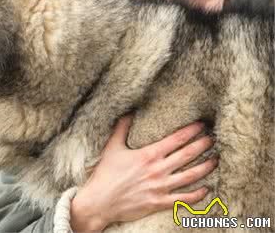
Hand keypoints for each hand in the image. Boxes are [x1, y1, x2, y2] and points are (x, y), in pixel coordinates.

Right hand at [69, 115, 216, 231]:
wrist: (100, 201)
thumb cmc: (105, 174)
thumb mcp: (112, 147)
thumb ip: (121, 128)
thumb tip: (128, 112)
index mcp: (148, 155)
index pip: (176, 139)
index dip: (191, 131)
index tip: (201, 125)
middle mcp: (157, 170)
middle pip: (187, 155)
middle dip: (203, 145)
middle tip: (213, 139)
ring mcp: (160, 187)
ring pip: (190, 175)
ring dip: (206, 167)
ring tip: (215, 160)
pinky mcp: (160, 202)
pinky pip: (184, 198)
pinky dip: (197, 194)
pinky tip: (206, 189)